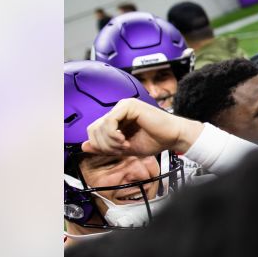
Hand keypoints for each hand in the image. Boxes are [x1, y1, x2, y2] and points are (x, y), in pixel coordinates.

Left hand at [82, 98, 204, 156]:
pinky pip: (109, 121)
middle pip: (93, 129)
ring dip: (110, 141)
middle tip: (122, 149)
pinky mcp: (128, 106)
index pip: (94, 131)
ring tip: (125, 145)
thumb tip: (84, 146)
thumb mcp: (124, 148)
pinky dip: (113, 135)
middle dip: (104, 145)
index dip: (100, 145)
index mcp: (117, 118)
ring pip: (100, 126)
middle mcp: (118, 109)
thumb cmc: (155, 140)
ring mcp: (123, 106)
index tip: (118, 151)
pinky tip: (125, 140)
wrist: (174, 137)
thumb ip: (105, 147)